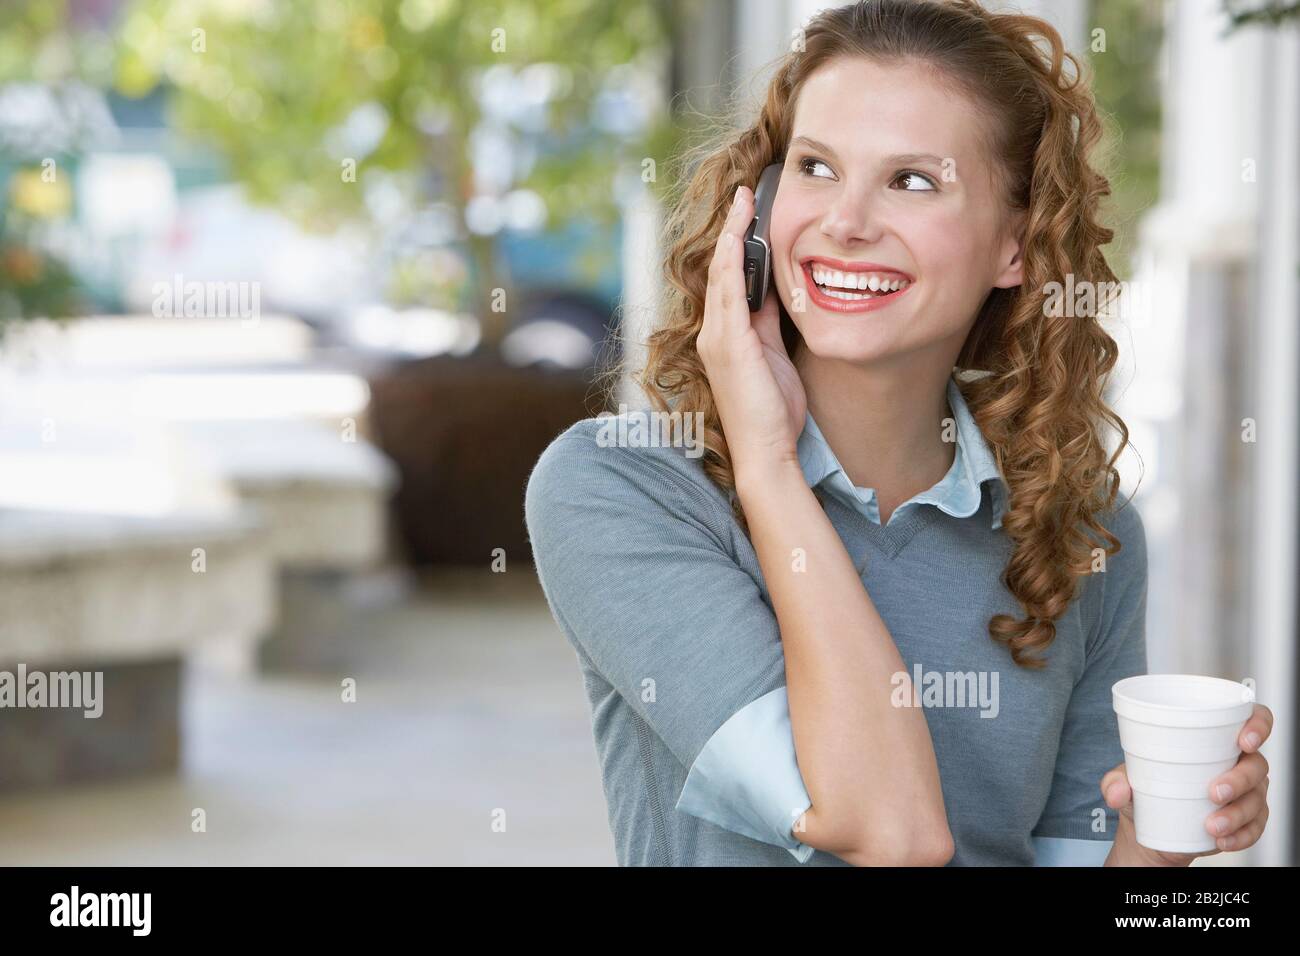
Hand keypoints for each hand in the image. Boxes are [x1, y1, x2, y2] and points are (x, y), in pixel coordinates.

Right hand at [695, 184, 805, 480]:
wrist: (765, 450)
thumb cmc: (772, 412)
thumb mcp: (775, 357)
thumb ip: (770, 325)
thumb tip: (776, 294)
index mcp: (725, 336)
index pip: (728, 279)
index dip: (737, 244)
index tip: (749, 214)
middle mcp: (714, 332)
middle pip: (720, 268)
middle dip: (733, 228)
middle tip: (746, 194)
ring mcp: (717, 337)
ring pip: (722, 272)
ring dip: (733, 233)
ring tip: (745, 201)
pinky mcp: (728, 344)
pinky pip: (729, 291)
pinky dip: (734, 260)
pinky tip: (741, 236)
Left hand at [1101, 703, 1272, 865]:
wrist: (1150, 828)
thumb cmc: (1146, 788)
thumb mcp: (1125, 780)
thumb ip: (1115, 781)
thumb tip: (1116, 792)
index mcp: (1216, 739)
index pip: (1252, 719)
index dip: (1258, 725)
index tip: (1244, 740)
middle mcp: (1238, 763)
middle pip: (1257, 764)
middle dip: (1240, 779)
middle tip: (1213, 792)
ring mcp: (1246, 793)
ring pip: (1257, 799)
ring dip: (1237, 813)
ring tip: (1211, 825)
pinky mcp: (1247, 821)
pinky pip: (1255, 828)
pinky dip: (1241, 836)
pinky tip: (1222, 840)